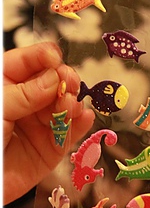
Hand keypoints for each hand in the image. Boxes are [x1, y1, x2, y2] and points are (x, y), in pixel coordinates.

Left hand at [3, 42, 94, 204]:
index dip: (44, 56)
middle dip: (65, 79)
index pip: (29, 61)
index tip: (54, 58)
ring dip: (72, 103)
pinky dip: (81, 125)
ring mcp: (38, 126)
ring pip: (65, 106)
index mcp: (5, 85)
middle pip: (54, 81)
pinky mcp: (50, 150)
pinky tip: (85, 116)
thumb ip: (25, 94)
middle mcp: (24, 103)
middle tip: (68, 83)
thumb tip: (54, 79)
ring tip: (70, 106)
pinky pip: (70, 135)